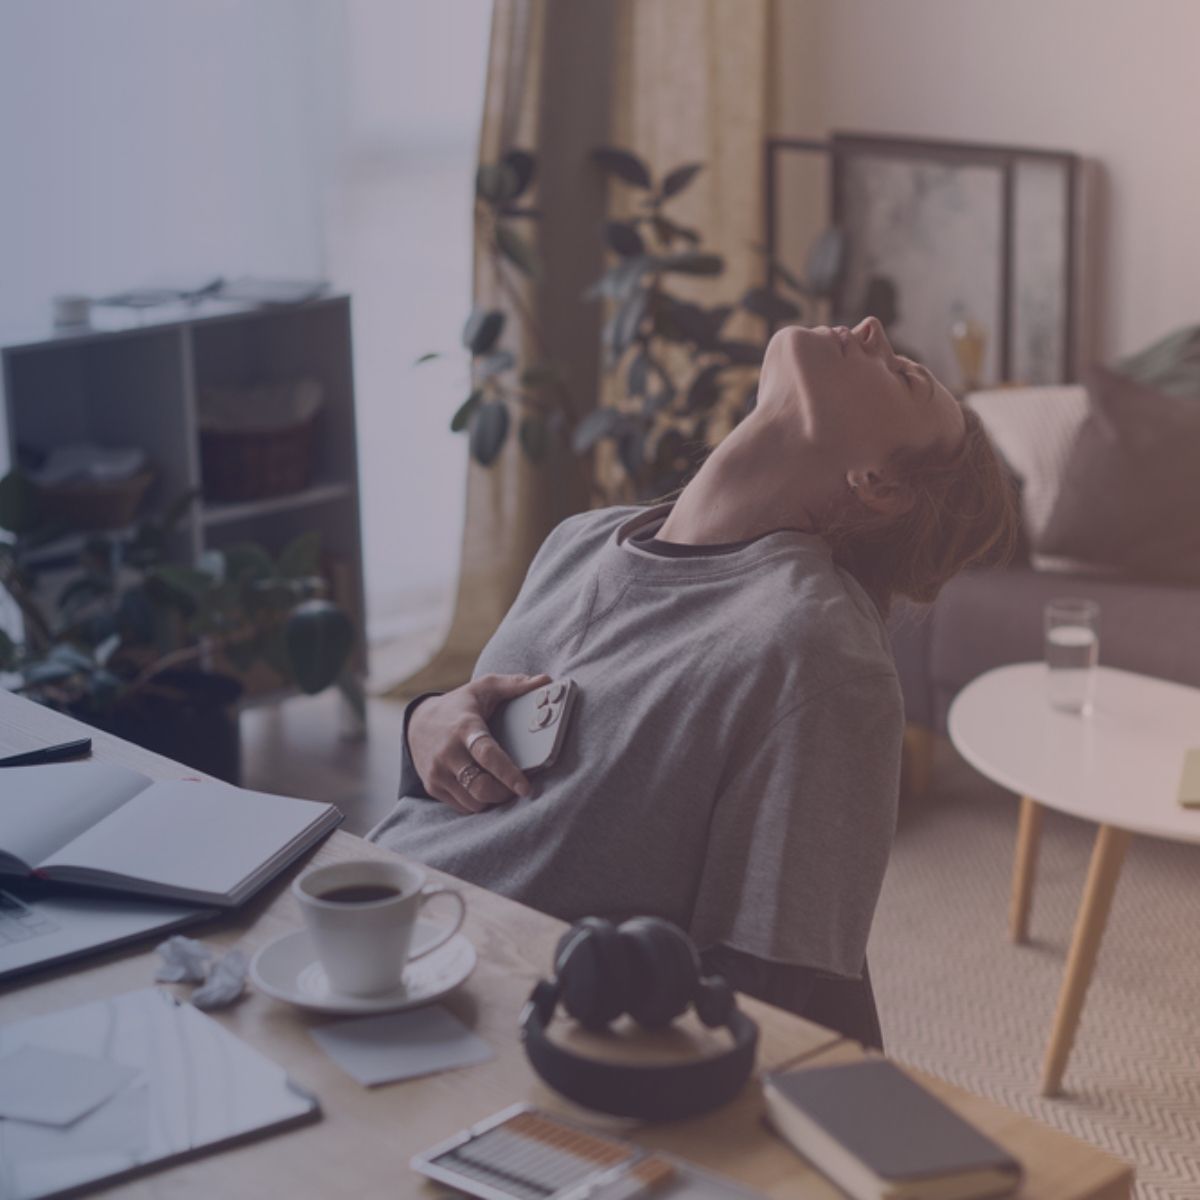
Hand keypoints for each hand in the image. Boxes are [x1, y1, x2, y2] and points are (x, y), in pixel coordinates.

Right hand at [408, 673, 551, 813]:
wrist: (418, 722)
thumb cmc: (460, 705)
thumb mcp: (484, 688)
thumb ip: (514, 685)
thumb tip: (545, 680)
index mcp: (464, 727)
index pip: (487, 755)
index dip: (508, 773)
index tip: (525, 787)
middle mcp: (448, 752)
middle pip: (481, 787)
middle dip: (504, 792)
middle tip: (518, 787)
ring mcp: (437, 772)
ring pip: (473, 802)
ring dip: (492, 799)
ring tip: (502, 786)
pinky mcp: (432, 786)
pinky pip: (462, 806)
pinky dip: (477, 802)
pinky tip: (484, 788)